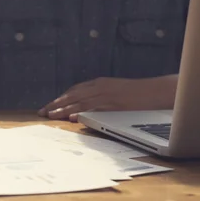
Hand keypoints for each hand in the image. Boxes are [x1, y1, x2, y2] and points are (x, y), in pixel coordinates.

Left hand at [38, 76, 175, 121]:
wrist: (158, 91)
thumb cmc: (138, 94)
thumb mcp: (115, 91)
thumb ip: (99, 96)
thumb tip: (84, 108)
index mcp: (99, 83)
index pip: (74, 91)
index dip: (60, 99)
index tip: (48, 106)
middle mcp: (100, 87)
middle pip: (72, 95)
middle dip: (56, 104)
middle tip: (41, 112)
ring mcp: (106, 96)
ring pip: (79, 102)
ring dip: (63, 109)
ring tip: (50, 115)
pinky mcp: (113, 105)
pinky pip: (94, 109)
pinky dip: (81, 113)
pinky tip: (71, 117)